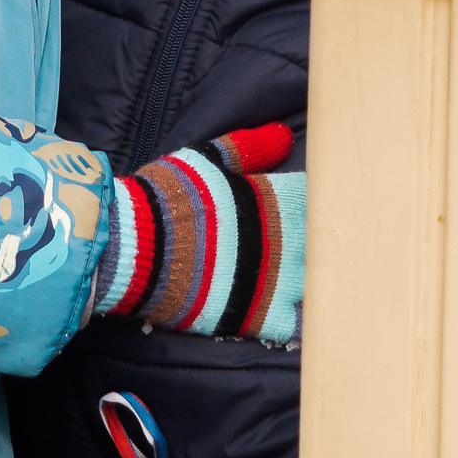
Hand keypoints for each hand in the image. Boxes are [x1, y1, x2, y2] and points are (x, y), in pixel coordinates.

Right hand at [93, 124, 304, 344]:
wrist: (133, 247)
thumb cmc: (167, 197)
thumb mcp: (206, 160)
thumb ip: (248, 148)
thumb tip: (284, 134)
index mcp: (274, 201)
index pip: (316, 199)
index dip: (317, 203)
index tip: (314, 206)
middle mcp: (282, 241)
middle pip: (324, 243)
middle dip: (322, 243)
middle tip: (320, 245)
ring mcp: (270, 281)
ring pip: (315, 285)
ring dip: (315, 281)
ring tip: (313, 280)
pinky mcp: (253, 315)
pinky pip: (292, 324)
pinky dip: (297, 320)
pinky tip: (298, 315)